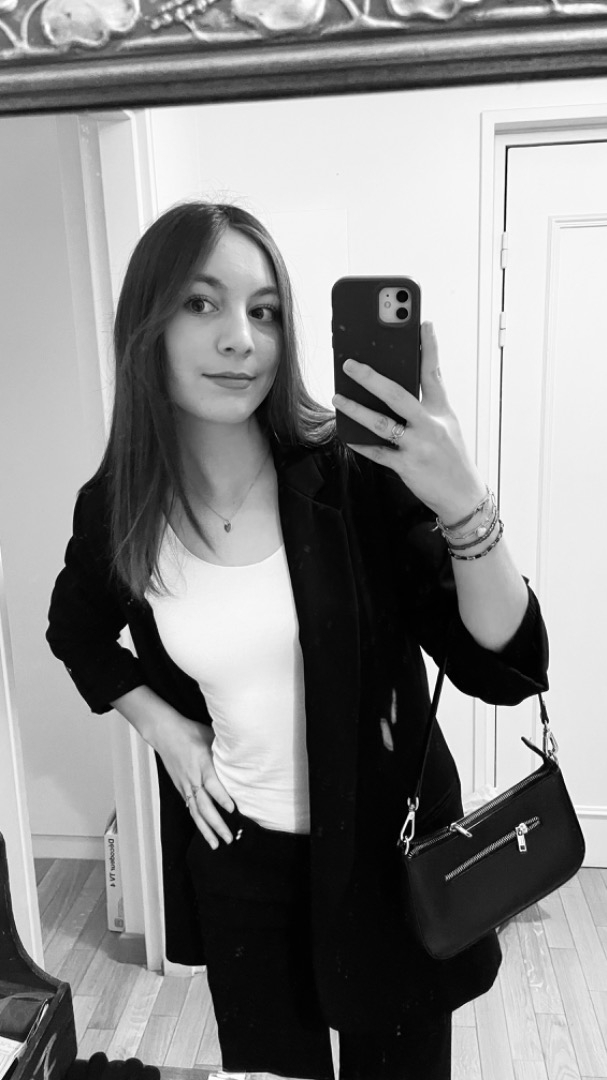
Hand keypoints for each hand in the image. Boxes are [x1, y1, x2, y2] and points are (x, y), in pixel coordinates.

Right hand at [152, 712, 234, 847]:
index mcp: (202, 763)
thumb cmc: (190, 732)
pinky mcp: (181, 788)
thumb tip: (243, 756)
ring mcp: (185, 785)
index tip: (232, 809)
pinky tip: (205, 831)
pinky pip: (190, 807)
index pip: (212, 783)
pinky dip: (197, 821)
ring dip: (205, 829)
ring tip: (215, 844)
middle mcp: (193, 778)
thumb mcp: (210, 736)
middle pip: (204, 805)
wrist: (165, 733)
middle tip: (228, 838)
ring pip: (195, 811)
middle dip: (216, 823)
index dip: (221, 797)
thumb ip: (223, 750)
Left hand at [332, 322, 485, 522]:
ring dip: (355, 409)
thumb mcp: (448, 425)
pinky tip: (346, 434)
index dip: (429, 347)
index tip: (423, 323)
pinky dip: (360, 443)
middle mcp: (430, 425)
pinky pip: (377, 452)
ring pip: (380, 423)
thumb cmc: (452, 458)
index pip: (434, 373)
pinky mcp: (407, 466)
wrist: (463, 496)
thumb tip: (402, 381)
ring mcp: (417, 446)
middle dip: (371, 377)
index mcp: (442, 411)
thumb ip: (429, 403)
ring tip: (337, 397)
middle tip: (349, 364)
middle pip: (397, 394)